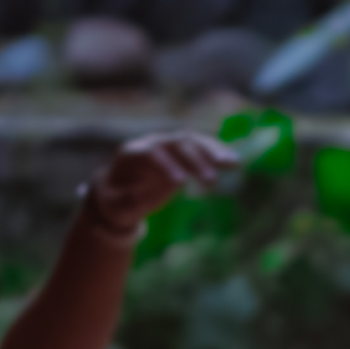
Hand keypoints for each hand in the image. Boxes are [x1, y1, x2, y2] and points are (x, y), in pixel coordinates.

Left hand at [83, 130, 238, 234]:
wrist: (120, 191)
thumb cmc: (115, 200)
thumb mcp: (114, 206)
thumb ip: (125, 204)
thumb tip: (137, 201)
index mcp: (132, 154)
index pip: (151, 153)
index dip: (167, 165)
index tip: (181, 183)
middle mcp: (151, 144)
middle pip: (175, 144)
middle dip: (194, 160)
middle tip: (211, 181)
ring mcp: (167, 146)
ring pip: (192, 142)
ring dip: (213, 151)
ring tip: (233, 164)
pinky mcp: (181, 154)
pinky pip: (201, 149)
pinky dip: (217, 154)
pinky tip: (235, 163)